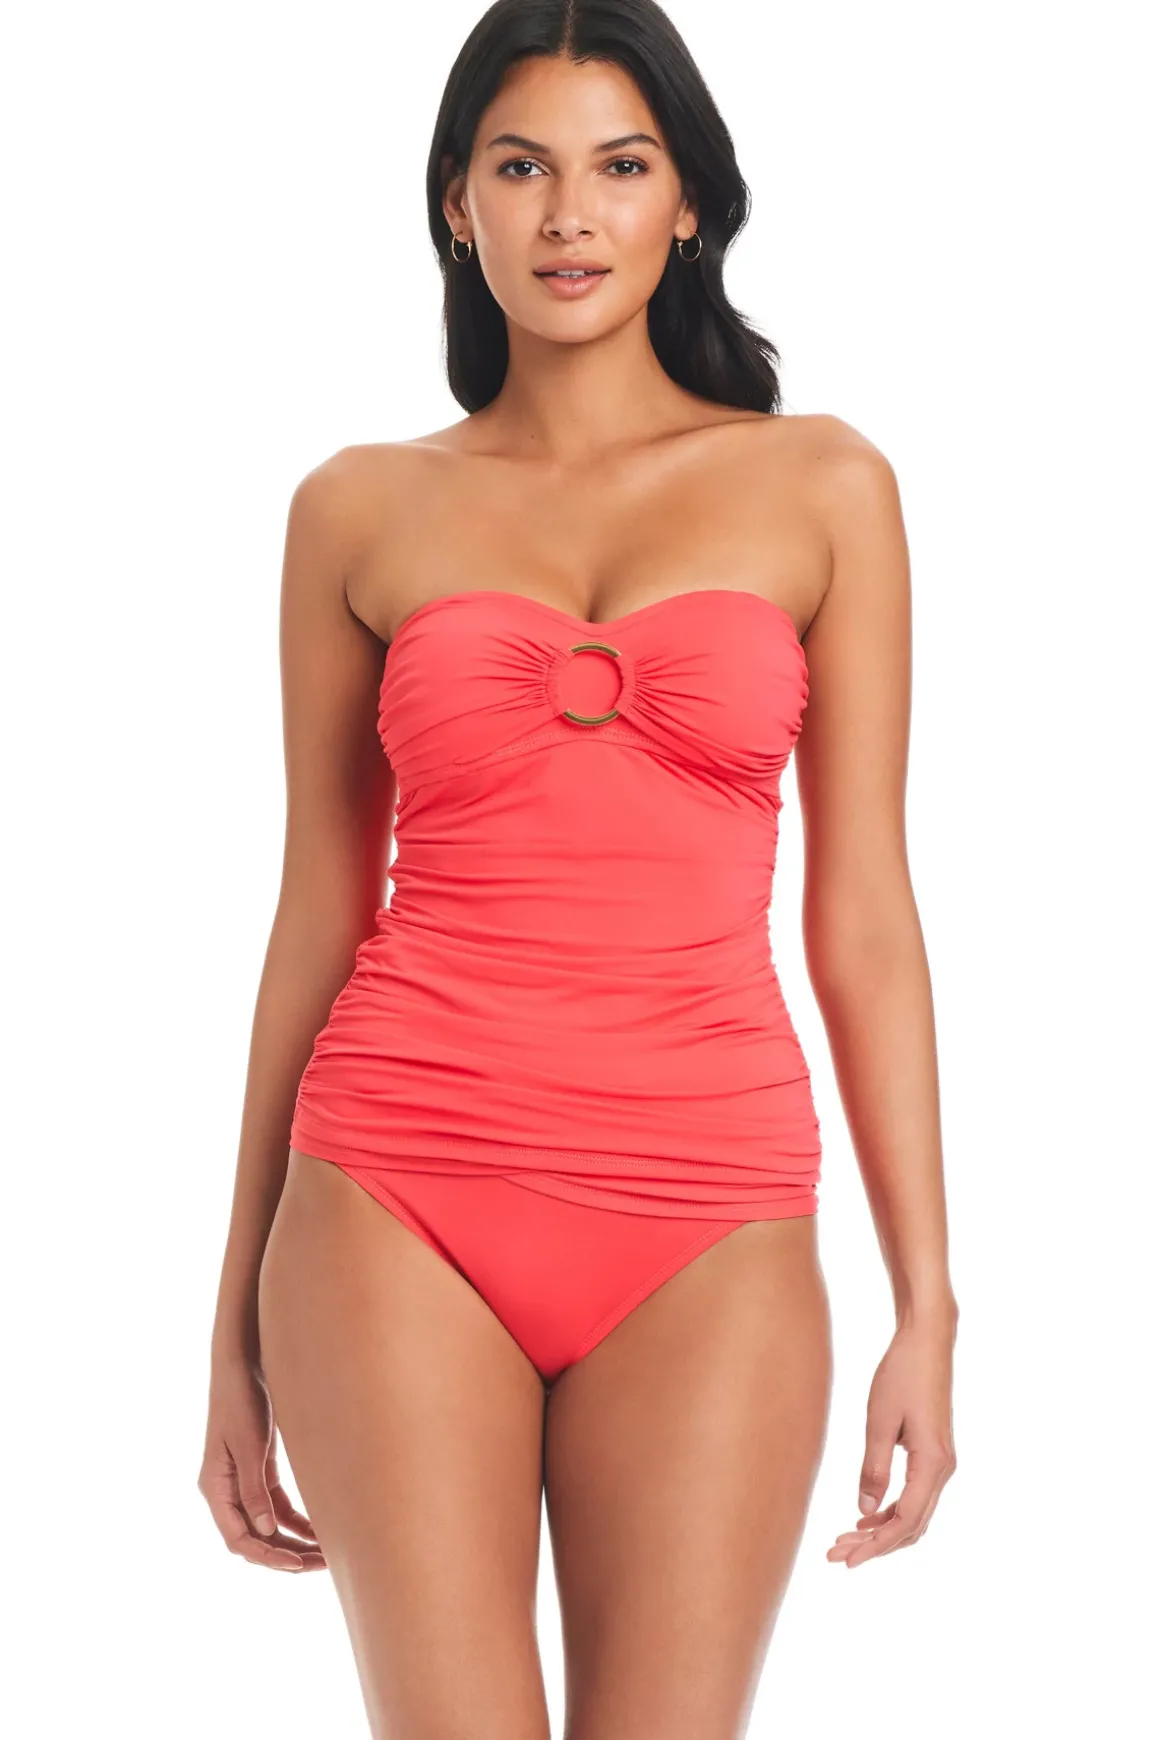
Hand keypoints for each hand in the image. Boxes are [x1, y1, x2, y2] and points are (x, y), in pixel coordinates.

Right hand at [199, 1353, 326, 1572]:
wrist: (242, 1362)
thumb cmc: (241, 1399)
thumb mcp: (249, 1444)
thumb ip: (254, 1488)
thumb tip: (265, 1532)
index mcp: (215, 1488)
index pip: (238, 1538)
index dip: (267, 1556)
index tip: (297, 1564)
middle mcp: (226, 1490)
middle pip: (255, 1538)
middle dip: (287, 1554)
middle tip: (324, 1564)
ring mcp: (243, 1481)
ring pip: (269, 1525)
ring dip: (295, 1540)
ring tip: (328, 1553)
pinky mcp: (260, 1469)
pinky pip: (277, 1506)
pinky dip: (297, 1519)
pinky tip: (321, 1528)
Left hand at [827, 1310, 956, 1567]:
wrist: (928, 1341)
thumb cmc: (902, 1374)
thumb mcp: (879, 1420)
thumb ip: (873, 1467)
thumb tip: (864, 1509)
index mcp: (933, 1464)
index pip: (905, 1522)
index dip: (875, 1546)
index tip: (847, 1560)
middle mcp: (943, 1469)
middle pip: (911, 1526)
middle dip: (875, 1545)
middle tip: (837, 1554)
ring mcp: (941, 1462)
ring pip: (914, 1514)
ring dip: (882, 1530)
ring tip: (846, 1538)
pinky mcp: (934, 1453)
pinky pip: (915, 1495)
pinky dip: (891, 1511)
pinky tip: (866, 1514)